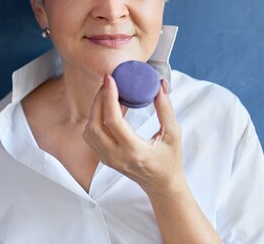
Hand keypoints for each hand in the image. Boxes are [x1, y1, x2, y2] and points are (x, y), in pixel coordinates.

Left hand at [82, 74, 184, 196]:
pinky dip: (94, 119)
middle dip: (98, 99)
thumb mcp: (174, 134)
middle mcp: (116, 157)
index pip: (113, 121)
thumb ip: (166, 109)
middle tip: (108, 82)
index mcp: (134, 151)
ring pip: (90, 131)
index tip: (110, 79)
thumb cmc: (170, 160)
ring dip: (94, 109)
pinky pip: (91, 136)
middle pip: (95, 125)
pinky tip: (106, 107)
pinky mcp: (104, 158)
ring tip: (107, 93)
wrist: (161, 184)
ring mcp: (107, 159)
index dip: (108, 97)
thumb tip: (158, 85)